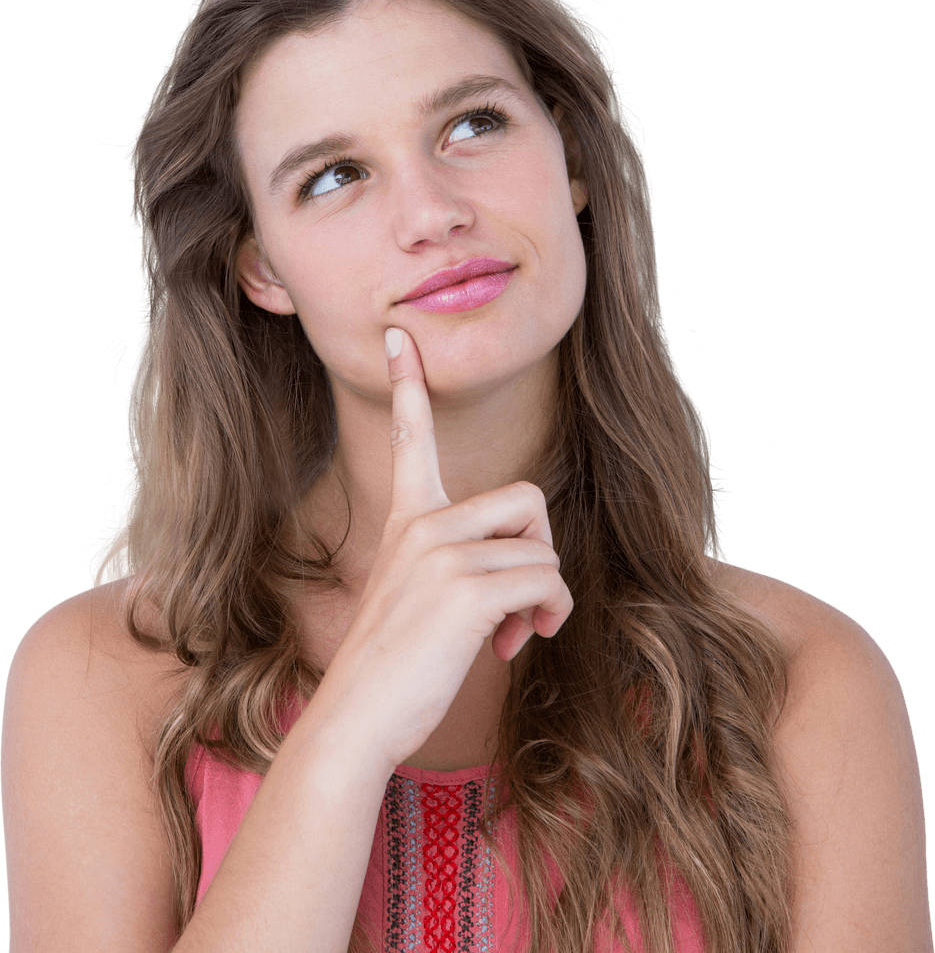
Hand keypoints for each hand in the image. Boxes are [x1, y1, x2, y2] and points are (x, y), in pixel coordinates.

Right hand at [308, 326, 573, 771]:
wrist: (356, 718)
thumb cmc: (394, 666)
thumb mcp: (420, 598)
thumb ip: (464, 565)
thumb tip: (538, 577)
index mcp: (408, 520)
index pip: (410, 439)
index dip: (407, 387)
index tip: (401, 338)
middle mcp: (423, 525)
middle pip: (528, 500)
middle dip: (541, 551)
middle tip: (524, 599)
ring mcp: (442, 554)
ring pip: (542, 549)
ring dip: (546, 595)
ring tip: (517, 630)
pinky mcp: (465, 590)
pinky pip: (546, 581)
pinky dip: (548, 615)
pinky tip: (515, 645)